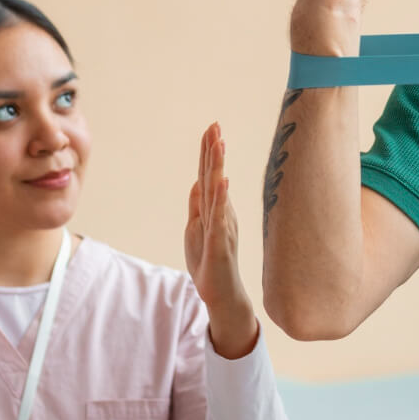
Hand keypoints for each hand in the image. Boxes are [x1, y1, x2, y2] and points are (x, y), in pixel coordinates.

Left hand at [183, 123, 257, 357]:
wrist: (220, 294)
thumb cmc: (209, 263)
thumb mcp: (196, 230)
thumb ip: (198, 206)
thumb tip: (197, 181)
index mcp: (214, 209)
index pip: (209, 176)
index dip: (209, 153)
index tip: (211, 128)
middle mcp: (221, 213)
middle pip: (214, 177)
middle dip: (214, 151)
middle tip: (215, 125)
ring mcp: (222, 226)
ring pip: (218, 191)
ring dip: (218, 166)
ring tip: (219, 143)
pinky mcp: (220, 242)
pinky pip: (220, 217)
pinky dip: (221, 198)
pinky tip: (222, 181)